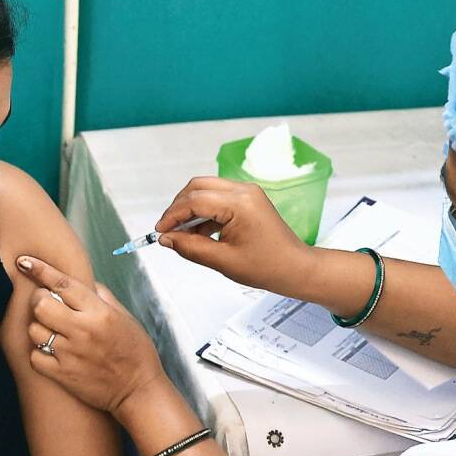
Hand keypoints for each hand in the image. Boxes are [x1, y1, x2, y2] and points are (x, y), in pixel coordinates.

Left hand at [17, 256, 165, 413]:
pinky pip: (35, 356)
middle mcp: (83, 330)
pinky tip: (51, 351)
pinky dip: (39, 352)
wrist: (138, 391)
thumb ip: (102, 297)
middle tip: (46, 304)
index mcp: (99, 312)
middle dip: (39, 300)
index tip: (24, 262)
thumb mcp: (125, 317)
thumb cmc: (135, 352)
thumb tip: (83, 282)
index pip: (63, 284)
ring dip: (38, 327)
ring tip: (52, 330)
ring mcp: (70, 354)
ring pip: (34, 330)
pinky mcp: (62, 375)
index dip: (40, 270)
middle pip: (41, 304)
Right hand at [155, 177, 314, 294]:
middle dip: (178, 207)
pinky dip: (204, 211)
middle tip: (167, 230)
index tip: (160, 231)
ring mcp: (247, 192)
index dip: (173, 215)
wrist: (294, 267)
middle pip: (198, 187)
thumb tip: (166, 239)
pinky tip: (198, 232)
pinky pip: (218, 197)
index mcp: (240, 204)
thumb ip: (190, 247)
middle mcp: (244, 191)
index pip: (195, 201)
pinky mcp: (248, 199)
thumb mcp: (222, 261)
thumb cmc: (267, 266)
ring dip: (190, 208)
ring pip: (206, 189)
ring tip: (181, 234)